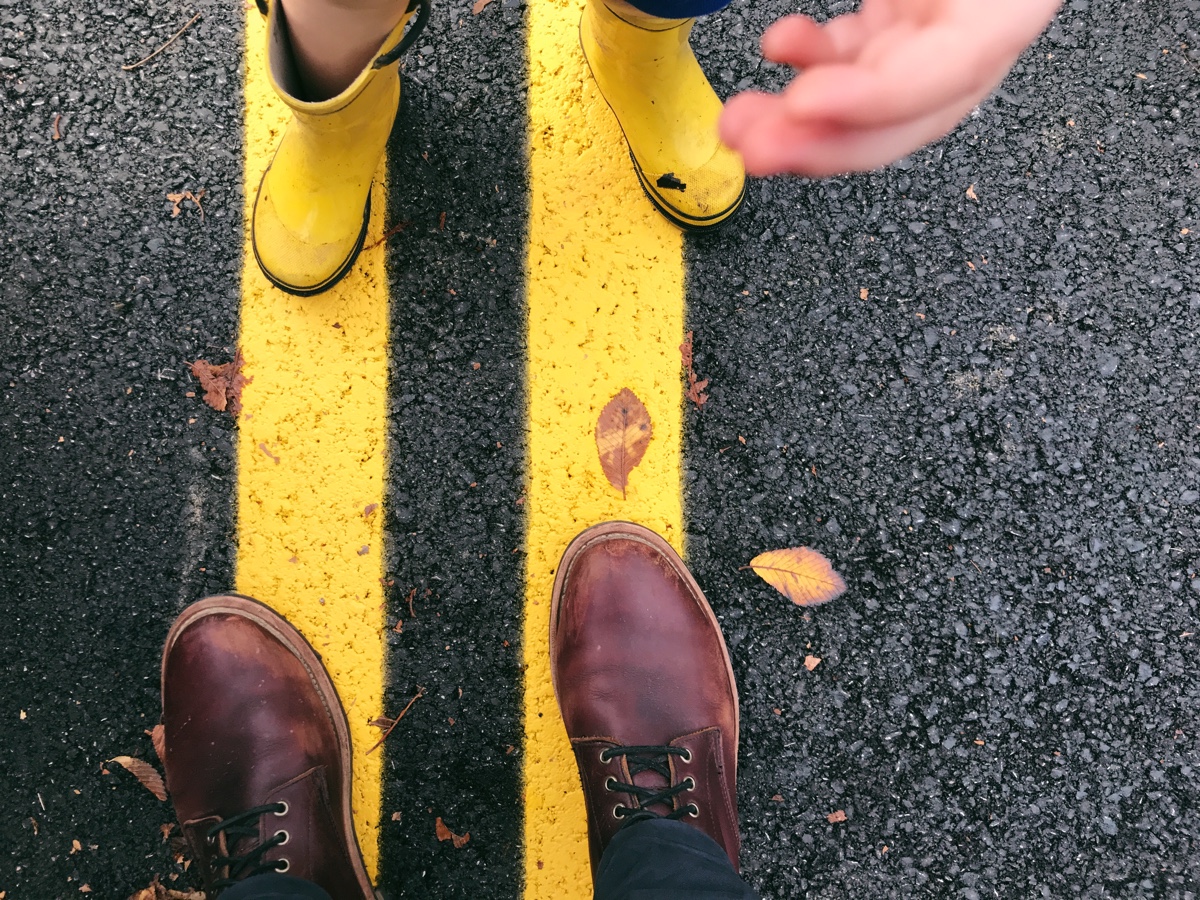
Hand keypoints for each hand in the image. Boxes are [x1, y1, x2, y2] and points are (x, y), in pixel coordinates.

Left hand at [719, 0, 1061, 176]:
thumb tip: (796, 32)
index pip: (957, 64)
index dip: (879, 96)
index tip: (807, 101)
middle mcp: (983, 12)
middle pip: (913, 109)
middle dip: (829, 140)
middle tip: (757, 148)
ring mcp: (944, 17)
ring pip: (879, 98)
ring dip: (807, 119)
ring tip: (741, 121)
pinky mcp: (908, 11)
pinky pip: (859, 57)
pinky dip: (815, 63)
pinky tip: (780, 46)